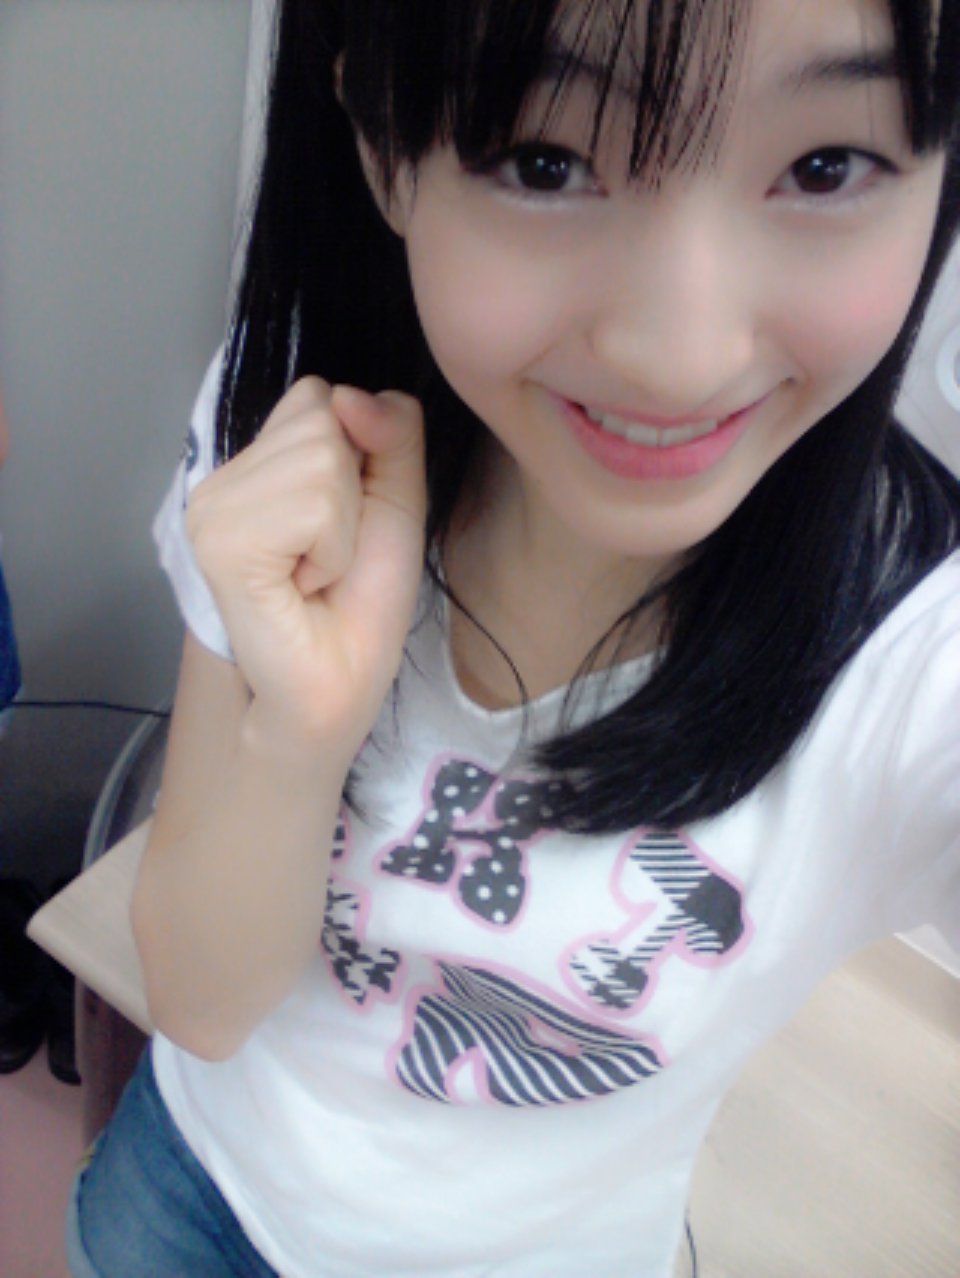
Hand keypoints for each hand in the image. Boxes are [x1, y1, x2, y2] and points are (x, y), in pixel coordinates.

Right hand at [186, 378, 425, 756]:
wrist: (339, 683)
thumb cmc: (362, 602)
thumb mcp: (395, 501)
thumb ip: (391, 435)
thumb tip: (351, 393)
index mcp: (256, 462)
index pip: (316, 396)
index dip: (354, 458)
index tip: (341, 522)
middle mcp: (223, 475)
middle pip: (318, 417)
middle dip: (351, 495)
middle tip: (327, 557)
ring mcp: (213, 507)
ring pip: (320, 458)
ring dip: (342, 528)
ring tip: (315, 573)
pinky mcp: (220, 541)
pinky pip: (314, 503)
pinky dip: (331, 550)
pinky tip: (302, 586)